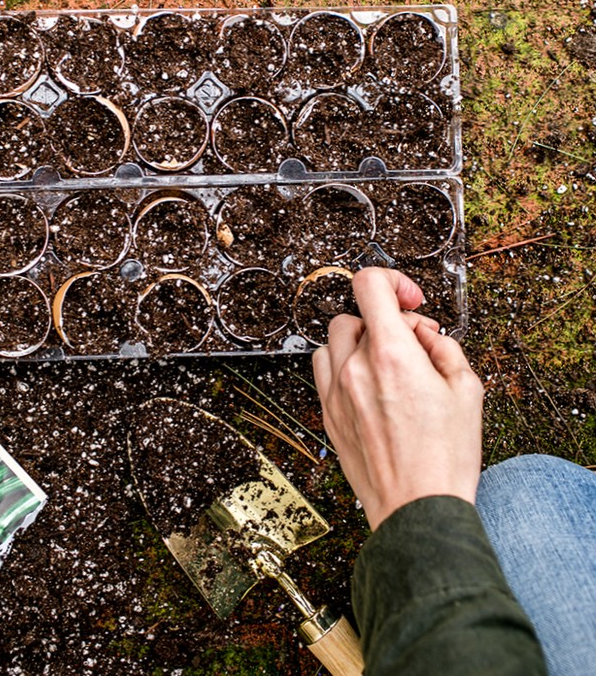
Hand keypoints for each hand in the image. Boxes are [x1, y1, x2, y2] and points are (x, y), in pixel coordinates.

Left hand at [312, 267, 483, 530]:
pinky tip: (368, 385)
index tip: (410, 299)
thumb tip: (424, 333)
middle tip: (413, 347)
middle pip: (356, 314)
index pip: (369, 284)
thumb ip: (443, 346)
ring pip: (334, 340)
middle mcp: (355, 369)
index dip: (393, 280)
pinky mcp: (327, 414)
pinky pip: (323, 369)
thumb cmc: (445, 457)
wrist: (417, 510)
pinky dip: (342, 365)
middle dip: (386, 321)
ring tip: (388, 366)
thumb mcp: (467, 390)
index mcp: (391, 356)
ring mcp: (335, 392)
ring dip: (360, 341)